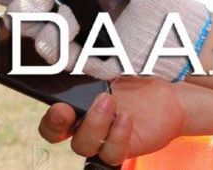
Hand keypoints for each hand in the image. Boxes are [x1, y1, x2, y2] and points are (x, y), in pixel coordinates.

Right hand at [0, 0, 208, 80]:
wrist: (178, 33)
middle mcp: (57, 9)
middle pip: (12, 7)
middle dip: (8, 1)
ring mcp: (67, 36)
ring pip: (30, 34)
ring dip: (44, 25)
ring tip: (70, 17)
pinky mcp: (81, 59)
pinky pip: (59, 58)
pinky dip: (65, 48)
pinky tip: (81, 37)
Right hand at [39, 79, 184, 162]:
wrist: (164, 97)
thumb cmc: (130, 83)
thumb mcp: (104, 73)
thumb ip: (83, 73)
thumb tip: (64, 59)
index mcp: (72, 109)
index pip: (50, 122)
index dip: (48, 119)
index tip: (57, 105)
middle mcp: (83, 128)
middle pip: (56, 136)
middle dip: (57, 124)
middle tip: (66, 107)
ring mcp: (102, 141)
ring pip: (83, 146)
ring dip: (93, 124)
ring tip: (108, 100)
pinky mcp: (124, 149)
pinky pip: (112, 153)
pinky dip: (117, 136)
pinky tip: (125, 117)